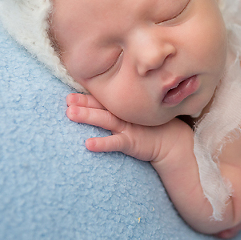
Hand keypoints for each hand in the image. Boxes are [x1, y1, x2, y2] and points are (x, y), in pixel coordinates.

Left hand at [65, 93, 183, 162]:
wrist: (173, 143)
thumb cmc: (152, 129)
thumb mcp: (136, 117)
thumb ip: (121, 110)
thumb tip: (102, 107)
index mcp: (123, 108)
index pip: (102, 100)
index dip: (86, 97)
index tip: (69, 95)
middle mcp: (124, 115)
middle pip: (100, 107)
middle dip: (83, 103)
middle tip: (67, 100)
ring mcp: (128, 127)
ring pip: (104, 119)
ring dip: (88, 116)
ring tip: (70, 113)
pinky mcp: (132, 142)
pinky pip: (115, 143)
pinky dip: (102, 143)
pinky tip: (88, 144)